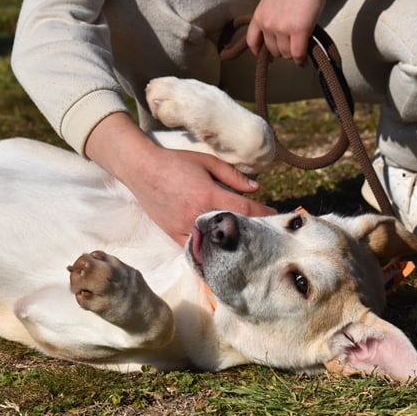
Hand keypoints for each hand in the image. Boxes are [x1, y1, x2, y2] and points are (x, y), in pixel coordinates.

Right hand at [85, 113, 275, 244]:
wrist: (141, 169)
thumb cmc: (176, 162)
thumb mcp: (207, 161)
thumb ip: (233, 176)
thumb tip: (257, 188)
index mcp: (209, 194)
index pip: (244, 209)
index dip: (263, 214)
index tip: (275, 216)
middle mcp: (197, 214)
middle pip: (232, 230)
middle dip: (251, 232)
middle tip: (265, 234)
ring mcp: (184, 227)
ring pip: (215, 243)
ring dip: (231, 244)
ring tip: (246, 246)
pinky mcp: (173, 234)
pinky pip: (195, 249)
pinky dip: (209, 250)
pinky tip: (221, 253)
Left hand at [246, 0, 327, 66]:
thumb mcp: (272, 3)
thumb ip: (270, 18)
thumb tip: (277, 36)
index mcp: (259, 17)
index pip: (252, 41)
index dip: (259, 52)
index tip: (264, 57)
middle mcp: (268, 25)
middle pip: (273, 51)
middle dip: (282, 51)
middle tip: (290, 46)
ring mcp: (282, 29)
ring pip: (286, 54)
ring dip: (293, 54)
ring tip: (299, 48)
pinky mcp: (298, 31)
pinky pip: (298, 54)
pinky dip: (301, 60)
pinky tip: (303, 60)